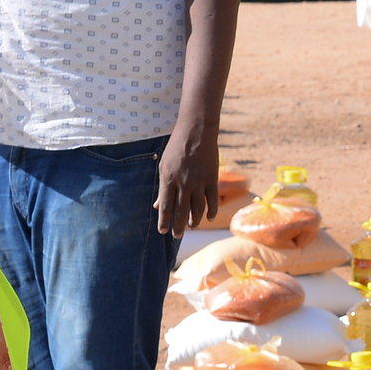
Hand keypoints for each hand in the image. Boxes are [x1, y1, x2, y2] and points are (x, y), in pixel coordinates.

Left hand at [156, 117, 220, 236]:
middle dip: (178, 226)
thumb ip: (163, 188)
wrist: (196, 133)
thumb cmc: (177, 148)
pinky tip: (209, 218)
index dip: (164, 221)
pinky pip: (212, 200)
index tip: (163, 231)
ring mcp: (199, 182)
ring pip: (197, 209)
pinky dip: (211, 211)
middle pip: (181, 211)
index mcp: (169, 180)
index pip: (166, 206)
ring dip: (194, 221)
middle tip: (177, 236)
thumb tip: (158, 206)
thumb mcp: (164, 166)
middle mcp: (183, 183)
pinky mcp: (212, 179)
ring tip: (191, 227)